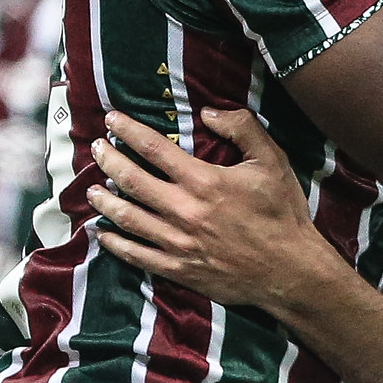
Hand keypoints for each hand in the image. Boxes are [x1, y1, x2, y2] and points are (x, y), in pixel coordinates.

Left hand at [84, 107, 339, 310]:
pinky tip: (103, 234)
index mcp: (204, 181)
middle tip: (97, 149)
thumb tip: (208, 112)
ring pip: (127, 218)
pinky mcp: (178, 269)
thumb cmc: (283, 213)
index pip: (153, 148)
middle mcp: (184, 210)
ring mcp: (178, 242)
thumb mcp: (272, 161)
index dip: (128, 130)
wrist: (290, 270)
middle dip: (108, 160)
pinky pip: (137, 255)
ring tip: (92, 189)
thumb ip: (243, 128)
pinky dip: (115, 244)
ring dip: (105, 201)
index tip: (112, 120)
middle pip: (131, 180)